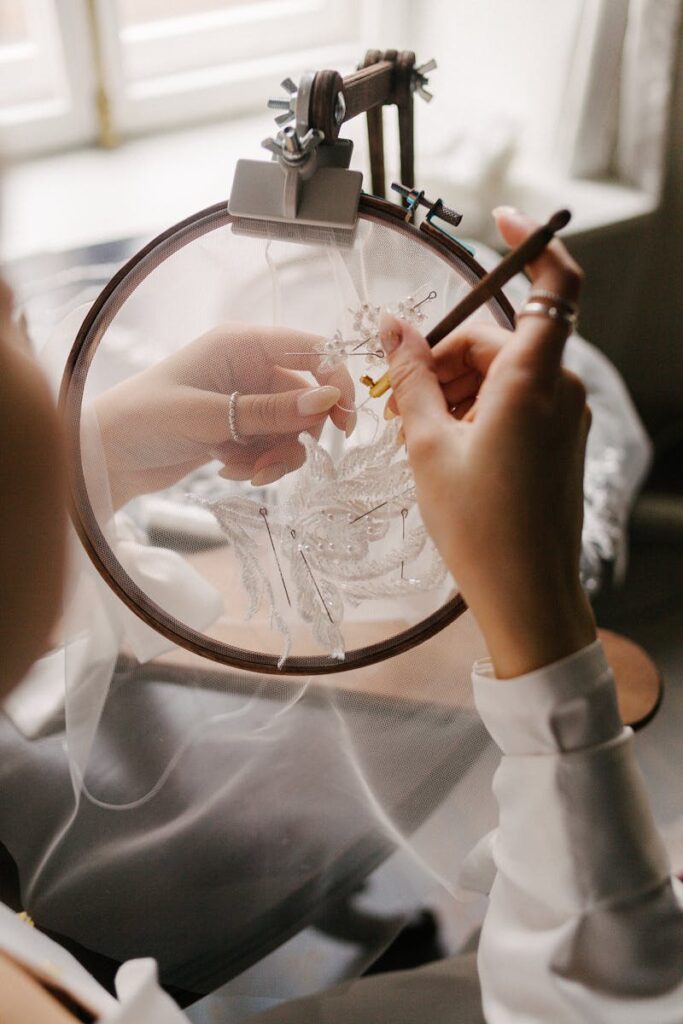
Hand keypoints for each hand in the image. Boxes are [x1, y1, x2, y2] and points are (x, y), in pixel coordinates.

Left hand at [93, 324, 354, 508]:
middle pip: (308, 397)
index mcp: (242, 344)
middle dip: (297, 435)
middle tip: (276, 464)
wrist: (106, 455)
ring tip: (244, 472)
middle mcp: (250, 367)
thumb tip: (326, 401)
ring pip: (293, 430)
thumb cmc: (144, 419)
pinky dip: (259, 464)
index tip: (343, 422)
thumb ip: (269, 411)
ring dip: (276, 457)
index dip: (335, 382)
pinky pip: (274, 448)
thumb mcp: (209, 415)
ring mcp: (247, 400)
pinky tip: (228, 469)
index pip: (312, 350)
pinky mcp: (241, 429)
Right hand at [381, 207, 595, 677]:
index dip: (534, 242)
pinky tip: (440, 443)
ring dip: (455, 388)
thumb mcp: (428, 445)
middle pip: (500, 341)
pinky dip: (476, 409)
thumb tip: (392, 324)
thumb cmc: (479, 525)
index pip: (556, 284)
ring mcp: (564, 418)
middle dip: (445, 357)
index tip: (499, 221)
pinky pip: (515, 402)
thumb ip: (410, 377)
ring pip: (503, 374)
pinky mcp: (558, 441)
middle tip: (393, 398)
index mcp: (534, 381)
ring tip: (410, 431)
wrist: (528, 595)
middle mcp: (560, 390)